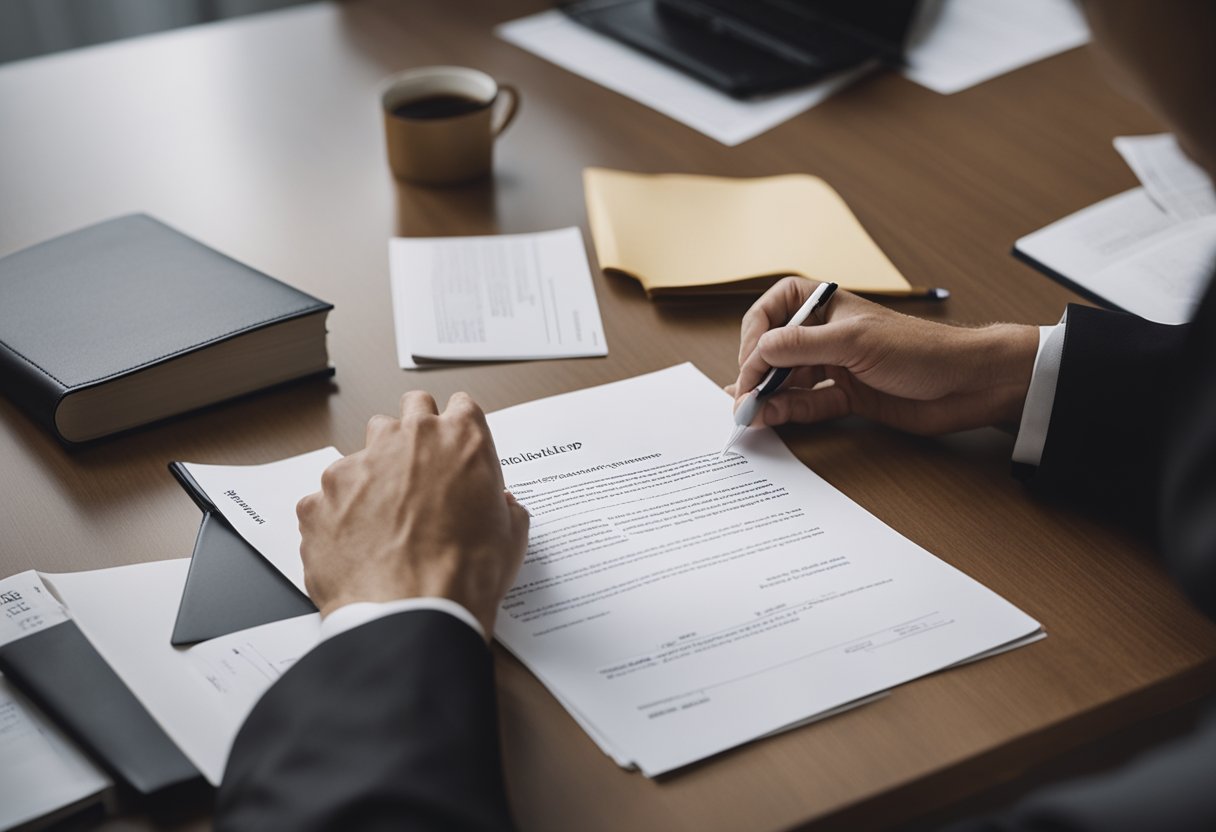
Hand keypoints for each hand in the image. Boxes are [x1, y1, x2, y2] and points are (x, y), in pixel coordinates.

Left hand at [296, 392, 529, 636]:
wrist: (412, 616)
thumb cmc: (465, 576)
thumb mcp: (511, 536)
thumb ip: (505, 506)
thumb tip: (500, 504)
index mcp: (460, 439)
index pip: (460, 406)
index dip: (458, 430)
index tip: (455, 449)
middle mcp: (406, 439)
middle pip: (409, 411)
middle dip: (414, 436)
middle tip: (422, 475)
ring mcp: (356, 466)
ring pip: (363, 453)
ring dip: (374, 477)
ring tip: (385, 524)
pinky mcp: (319, 499)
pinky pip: (327, 499)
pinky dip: (340, 517)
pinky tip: (358, 548)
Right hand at [730, 277, 1039, 434]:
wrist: (968, 383)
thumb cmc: (921, 348)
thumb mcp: (853, 341)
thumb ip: (801, 346)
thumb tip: (758, 352)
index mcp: (826, 305)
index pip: (772, 311)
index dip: (755, 336)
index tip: (751, 363)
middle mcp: (826, 333)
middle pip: (774, 350)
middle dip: (755, 373)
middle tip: (742, 397)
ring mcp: (836, 366)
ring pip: (788, 380)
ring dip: (767, 396)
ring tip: (749, 414)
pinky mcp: (848, 396)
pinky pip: (808, 404)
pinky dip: (788, 412)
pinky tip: (771, 418)